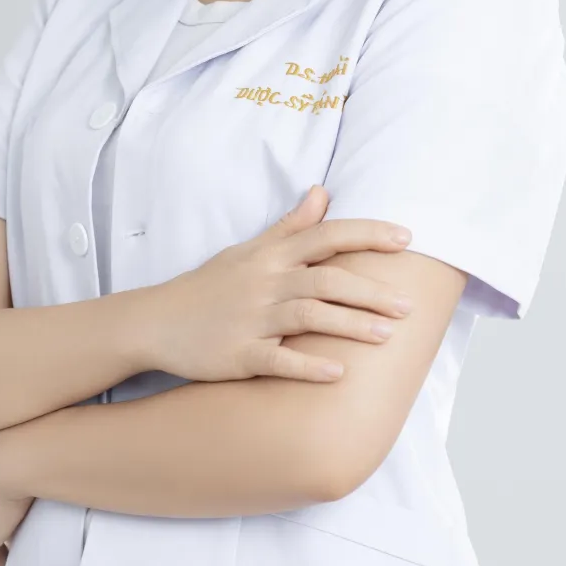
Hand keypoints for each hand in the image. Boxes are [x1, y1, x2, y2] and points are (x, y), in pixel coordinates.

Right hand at [146, 183, 415, 383]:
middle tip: (408, 306)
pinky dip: (307, 367)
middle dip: (370, 291)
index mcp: (271, 256)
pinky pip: (277, 360)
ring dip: (350, 325)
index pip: (327, 235)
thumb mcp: (249, 250)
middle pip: (326, 279)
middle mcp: (265, 283)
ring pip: (308, 316)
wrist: (157, 321)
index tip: (406, 238)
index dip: (367, 234)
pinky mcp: (238, 354)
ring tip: (387, 336)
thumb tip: (322, 192)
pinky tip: (338, 374)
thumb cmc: (210, 286)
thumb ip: (290, 226)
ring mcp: (252, 319)